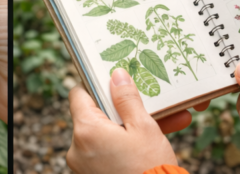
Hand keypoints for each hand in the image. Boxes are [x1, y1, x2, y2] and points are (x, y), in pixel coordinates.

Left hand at [67, 68, 182, 173]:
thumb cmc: (150, 168)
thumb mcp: (144, 128)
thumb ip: (127, 99)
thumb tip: (116, 75)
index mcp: (86, 130)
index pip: (78, 94)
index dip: (96, 87)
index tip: (115, 86)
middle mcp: (77, 148)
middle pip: (94, 116)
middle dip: (120, 112)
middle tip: (148, 107)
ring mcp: (82, 166)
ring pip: (103, 136)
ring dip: (126, 130)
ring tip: (161, 126)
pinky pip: (105, 154)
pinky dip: (121, 148)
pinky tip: (149, 145)